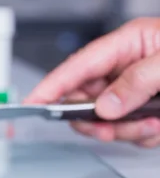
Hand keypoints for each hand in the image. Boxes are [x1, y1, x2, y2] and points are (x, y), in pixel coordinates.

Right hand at [24, 18, 159, 147]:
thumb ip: (137, 82)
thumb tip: (105, 106)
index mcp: (130, 42)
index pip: (78, 66)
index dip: (51, 86)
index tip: (32, 104)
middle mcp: (128, 65)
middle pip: (87, 98)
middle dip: (95, 119)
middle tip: (108, 130)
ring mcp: (136, 88)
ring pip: (107, 119)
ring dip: (126, 130)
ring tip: (152, 125)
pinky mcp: (146, 107)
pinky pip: (130, 129)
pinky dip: (143, 134)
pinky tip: (158, 126)